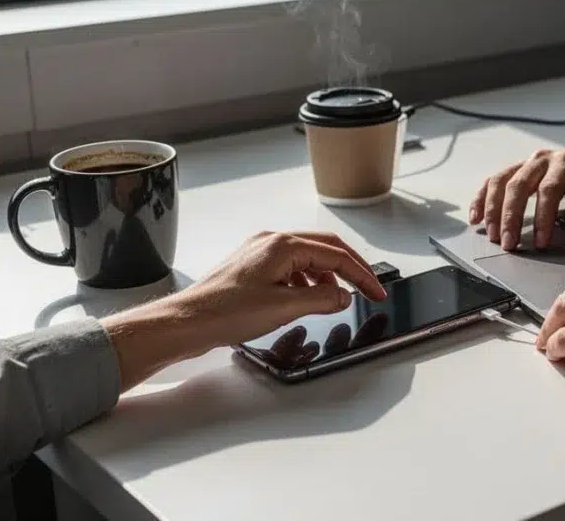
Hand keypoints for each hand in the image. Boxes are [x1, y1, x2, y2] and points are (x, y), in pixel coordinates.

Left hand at [102, 231, 386, 389]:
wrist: (187, 322)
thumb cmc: (224, 312)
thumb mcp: (284, 307)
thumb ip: (321, 298)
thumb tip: (342, 295)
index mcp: (282, 245)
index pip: (336, 254)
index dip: (362, 275)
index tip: (377, 292)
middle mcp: (271, 241)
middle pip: (325, 248)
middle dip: (350, 269)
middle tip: (369, 288)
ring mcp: (260, 252)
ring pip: (307, 257)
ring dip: (327, 275)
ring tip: (337, 298)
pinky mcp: (251, 267)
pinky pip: (290, 267)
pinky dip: (307, 280)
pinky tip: (307, 298)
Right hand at [470, 147, 564, 250]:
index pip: (549, 190)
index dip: (543, 217)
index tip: (540, 242)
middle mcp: (541, 160)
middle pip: (518, 185)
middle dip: (510, 217)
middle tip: (508, 244)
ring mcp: (525, 163)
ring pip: (499, 182)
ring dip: (492, 210)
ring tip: (492, 236)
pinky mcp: (515, 170)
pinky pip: (492, 181)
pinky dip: (480, 199)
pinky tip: (476, 218)